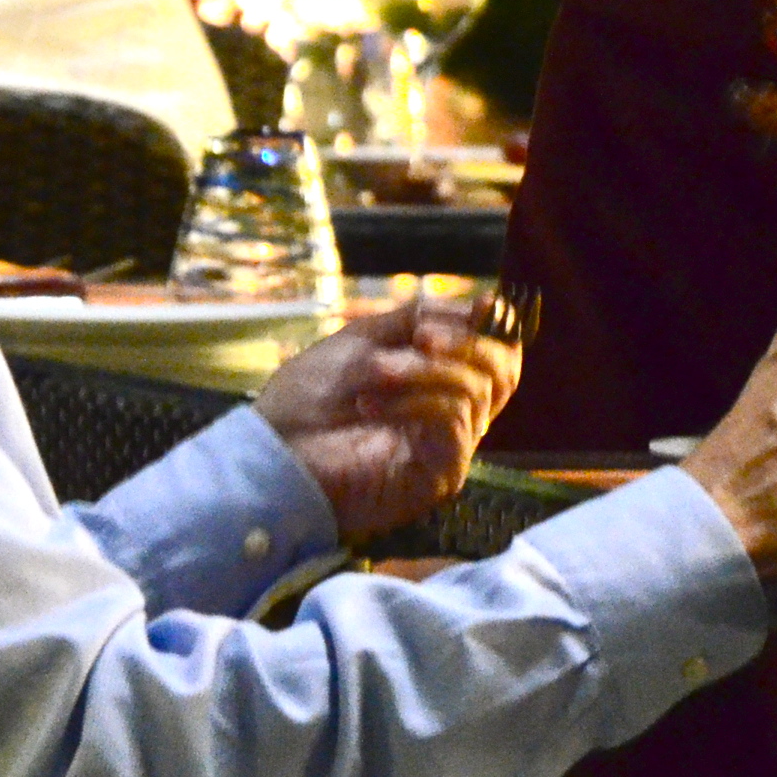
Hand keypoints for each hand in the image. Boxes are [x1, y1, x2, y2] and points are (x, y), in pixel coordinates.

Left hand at [255, 292, 521, 537]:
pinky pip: (455, 423)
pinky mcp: (443, 474)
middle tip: (422, 335)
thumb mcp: (364, 340)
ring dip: (424, 370)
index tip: (485, 303)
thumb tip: (482, 304)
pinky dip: (416, 401)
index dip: (497, 327)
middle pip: (503, 371)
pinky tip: (371, 403)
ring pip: (475, 391)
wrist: (273, 451)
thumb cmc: (308, 398)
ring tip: (376, 371)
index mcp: (439, 381)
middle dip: (468, 342)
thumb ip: (418, 318)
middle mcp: (456, 413)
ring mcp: (451, 445)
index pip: (498, 353)